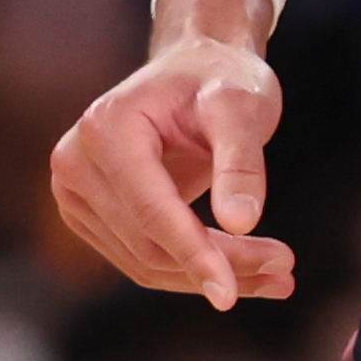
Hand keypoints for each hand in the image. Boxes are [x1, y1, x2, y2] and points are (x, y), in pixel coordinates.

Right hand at [49, 0, 297, 308]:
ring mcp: (75, 191)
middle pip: (149, 243)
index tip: (231, 295)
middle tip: (285, 274)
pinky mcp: (89, 214)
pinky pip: (141, 257)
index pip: (151, 211)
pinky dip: (192, 269)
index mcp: (107, 128)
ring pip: (145, 261)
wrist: (197, 65)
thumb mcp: (242, 105)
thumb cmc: (221, 76)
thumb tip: (240, 223)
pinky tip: (245, 271)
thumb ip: (240, 160)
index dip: (193, 254)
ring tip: (278, 276)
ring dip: (209, 275)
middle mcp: (76, 162)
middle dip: (218, 265)